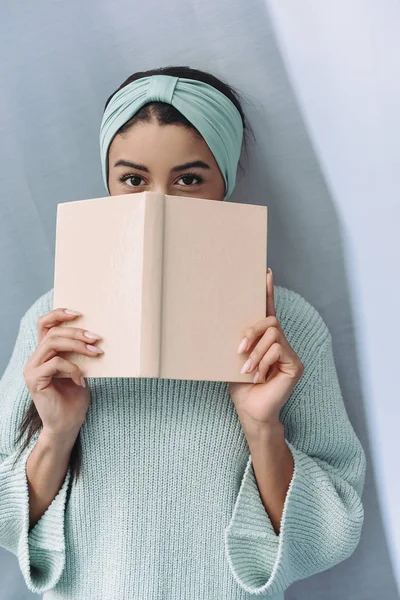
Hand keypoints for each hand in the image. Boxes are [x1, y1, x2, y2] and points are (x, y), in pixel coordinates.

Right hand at [23, 308, 103, 435]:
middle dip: (77, 332)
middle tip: (96, 338)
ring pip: (52, 343)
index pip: (45, 325)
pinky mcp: (34, 380)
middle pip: (52, 332)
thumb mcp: (81, 370)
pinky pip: (55, 363)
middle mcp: (35, 359)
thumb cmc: (75, 398)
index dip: (58, 314)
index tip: (79, 313)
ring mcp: (32, 369)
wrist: (68, 425)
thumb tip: (95, 335)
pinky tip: (81, 380)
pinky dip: (73, 368)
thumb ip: (79, 353)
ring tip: (95, 352)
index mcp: (45, 354)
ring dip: (77, 345)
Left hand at [228, 269, 303, 432]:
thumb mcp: (235, 358)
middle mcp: (280, 343)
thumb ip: (240, 340)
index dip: (267, 292)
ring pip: (273, 335)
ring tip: (246, 370)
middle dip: (251, 332)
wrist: (251, 410)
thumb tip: (227, 319)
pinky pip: (278, 349)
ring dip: (255, 353)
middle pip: (270, 321)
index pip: (267, 312)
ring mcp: (290, 354)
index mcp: (265, 340)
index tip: (265, 272)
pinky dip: (264, 361)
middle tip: (239, 350)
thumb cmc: (240, 386)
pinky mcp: (295, 364)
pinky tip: (259, 376)